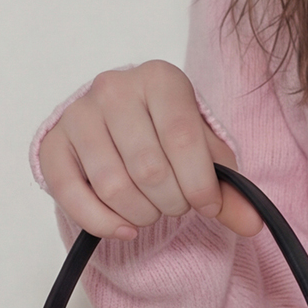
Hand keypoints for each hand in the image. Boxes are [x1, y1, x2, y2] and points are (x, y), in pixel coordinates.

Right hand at [38, 61, 263, 239]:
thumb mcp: (205, 156)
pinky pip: (74, 198)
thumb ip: (230, 190)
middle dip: (171, 204)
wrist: (119, 129)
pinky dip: (104, 225)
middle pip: (150, 170)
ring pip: (114, 188)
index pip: (184, 140)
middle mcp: (114, 87)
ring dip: (141, 216)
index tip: (208, 205)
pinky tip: (125, 228)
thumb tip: (254, 225)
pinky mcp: (54, 146)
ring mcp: (79, 114)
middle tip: (175, 205)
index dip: (200, 186)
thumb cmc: (168, 139)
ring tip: (151, 210)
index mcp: (161, 78)